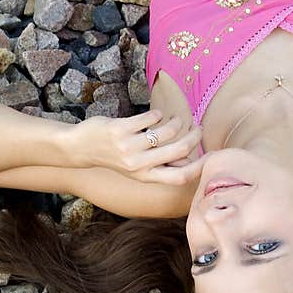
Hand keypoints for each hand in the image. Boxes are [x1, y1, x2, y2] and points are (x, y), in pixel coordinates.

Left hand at [68, 110, 206, 185]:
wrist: (80, 148)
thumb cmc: (114, 157)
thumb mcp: (137, 170)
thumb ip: (160, 166)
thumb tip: (188, 161)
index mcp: (145, 177)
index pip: (180, 177)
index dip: (200, 167)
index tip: (213, 155)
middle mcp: (138, 165)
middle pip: (179, 150)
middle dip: (193, 137)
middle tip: (197, 128)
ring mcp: (128, 147)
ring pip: (165, 132)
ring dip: (176, 122)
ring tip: (177, 119)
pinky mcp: (119, 130)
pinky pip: (148, 119)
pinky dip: (157, 115)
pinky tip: (156, 115)